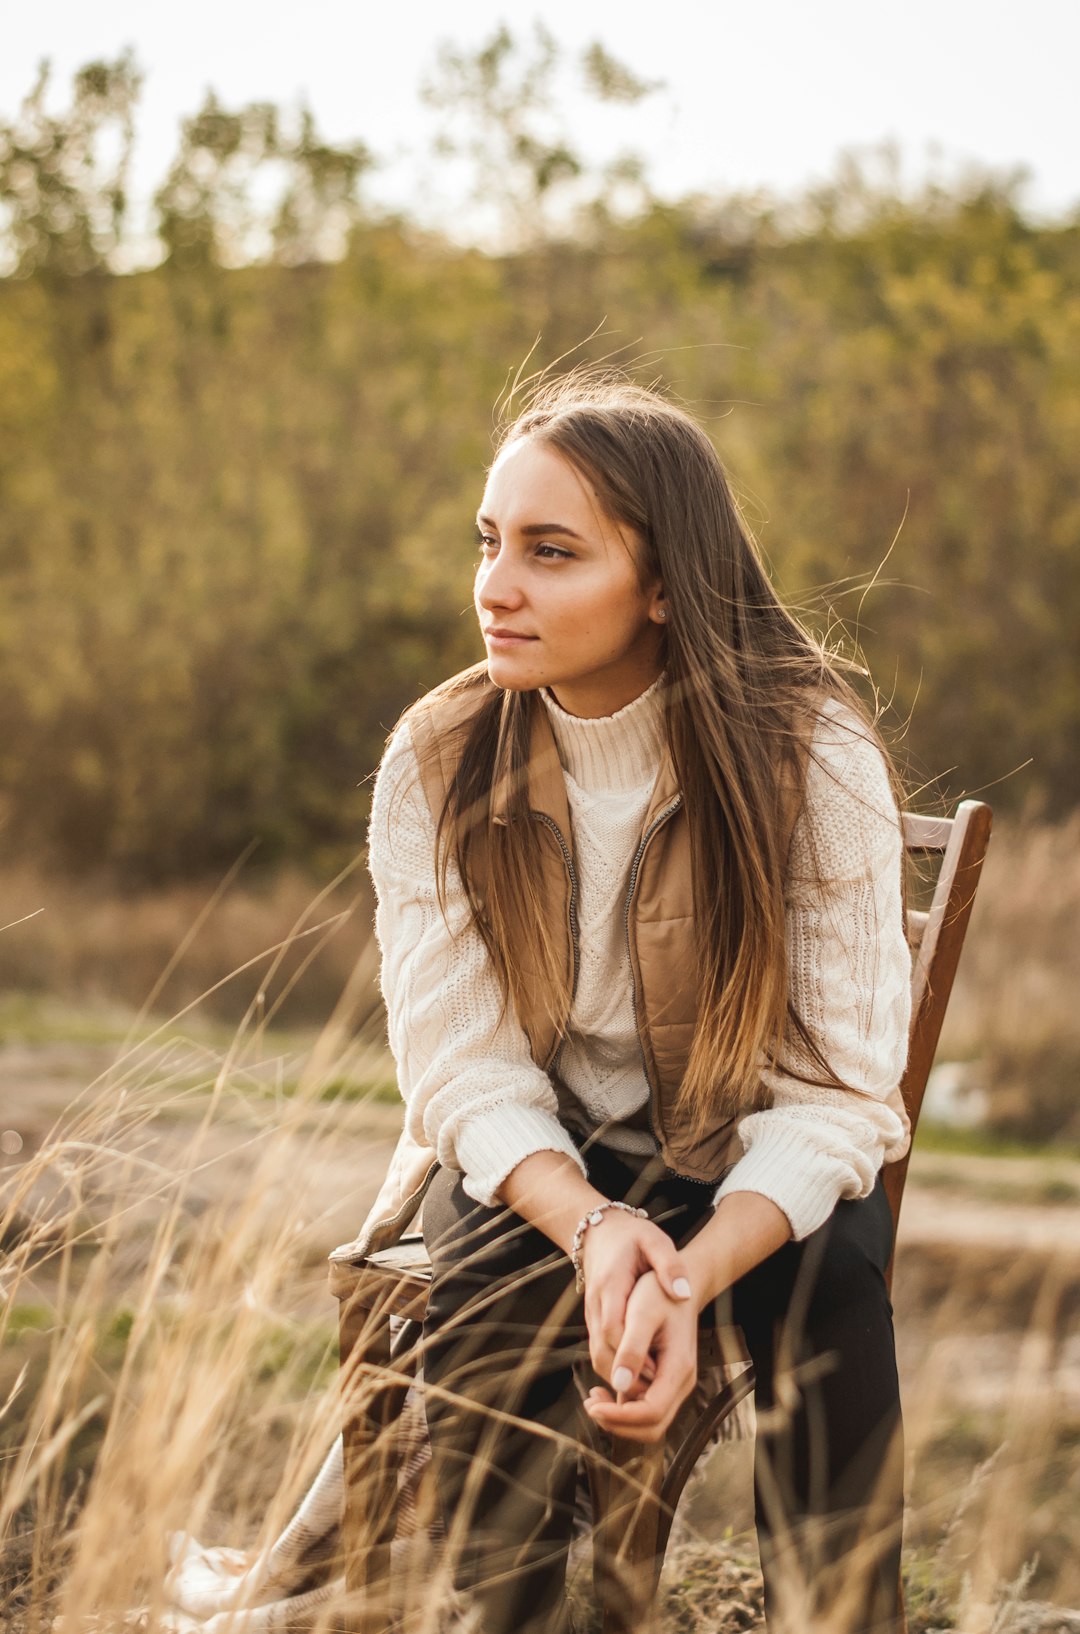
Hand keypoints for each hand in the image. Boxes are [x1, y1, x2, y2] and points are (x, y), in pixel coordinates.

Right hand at [579, 1211, 691, 1392]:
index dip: (630, 1355)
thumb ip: (669, 1264)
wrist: (601, 1232)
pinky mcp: (594, 1323)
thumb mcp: (654, 1241)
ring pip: (599, 1358)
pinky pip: (601, 1355)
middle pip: (601, 1352)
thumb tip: (683, 1292)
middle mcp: (596, 1304)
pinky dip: (618, 1371)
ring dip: (621, 1379)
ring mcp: (592, 1315)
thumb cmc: (631, 1237)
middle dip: (625, 1377)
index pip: (612, 1328)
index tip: (654, 1372)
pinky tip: (642, 1378)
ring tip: (653, 1390)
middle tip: (656, 1391)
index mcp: (611, 1284)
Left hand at [582, 1268, 697, 1442]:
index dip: (621, 1417)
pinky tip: (603, 1391)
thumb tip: (618, 1383)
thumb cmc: (659, 1292)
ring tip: (592, 1399)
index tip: (593, 1406)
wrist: (676, 1284)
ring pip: (648, 1421)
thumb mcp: (642, 1312)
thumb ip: (632, 1348)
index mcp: (679, 1368)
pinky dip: (624, 1407)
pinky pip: (645, 1407)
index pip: (652, 1412)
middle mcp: (681, 1382)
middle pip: (652, 1426)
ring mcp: (674, 1384)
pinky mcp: (664, 1381)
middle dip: (619, 1423)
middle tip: (590, 1406)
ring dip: (620, 1418)